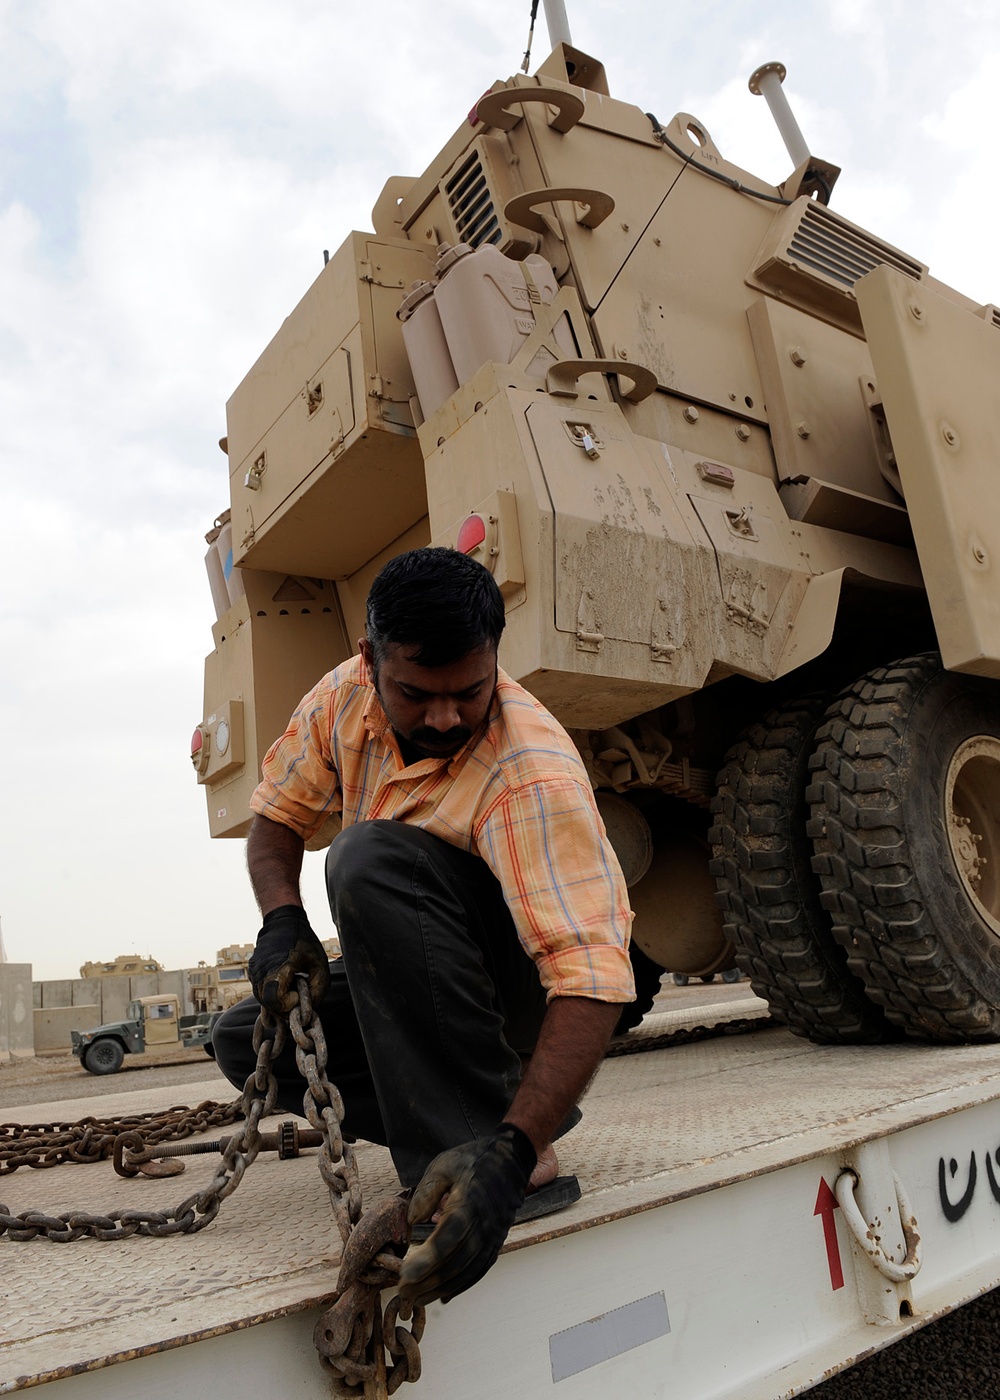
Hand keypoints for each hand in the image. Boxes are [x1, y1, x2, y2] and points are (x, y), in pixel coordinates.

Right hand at [248, 904, 329, 1013]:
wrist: (283, 921)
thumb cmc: (304, 941)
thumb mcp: (320, 964)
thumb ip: (318, 989)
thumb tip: (309, 1007)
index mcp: (277, 967)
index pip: (276, 1001)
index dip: (290, 1003)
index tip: (300, 991)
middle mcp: (260, 971)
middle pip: (269, 1005)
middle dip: (286, 1005)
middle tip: (299, 991)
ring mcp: (254, 972)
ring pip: (264, 1000)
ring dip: (279, 1000)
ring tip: (292, 983)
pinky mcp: (252, 972)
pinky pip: (261, 991)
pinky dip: (273, 993)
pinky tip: (284, 980)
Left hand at [398, 1123, 535, 1306]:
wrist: (512, 1159)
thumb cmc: (474, 1160)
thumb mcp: (445, 1164)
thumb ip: (426, 1191)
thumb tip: (412, 1221)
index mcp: (469, 1202)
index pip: (448, 1237)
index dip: (427, 1259)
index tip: (405, 1275)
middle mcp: (484, 1224)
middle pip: (456, 1261)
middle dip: (428, 1281)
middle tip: (402, 1293)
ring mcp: (493, 1235)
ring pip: (467, 1271)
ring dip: (441, 1289)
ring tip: (417, 1300)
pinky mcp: (496, 1242)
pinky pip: (479, 1270)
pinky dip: (461, 1286)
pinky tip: (443, 1296)